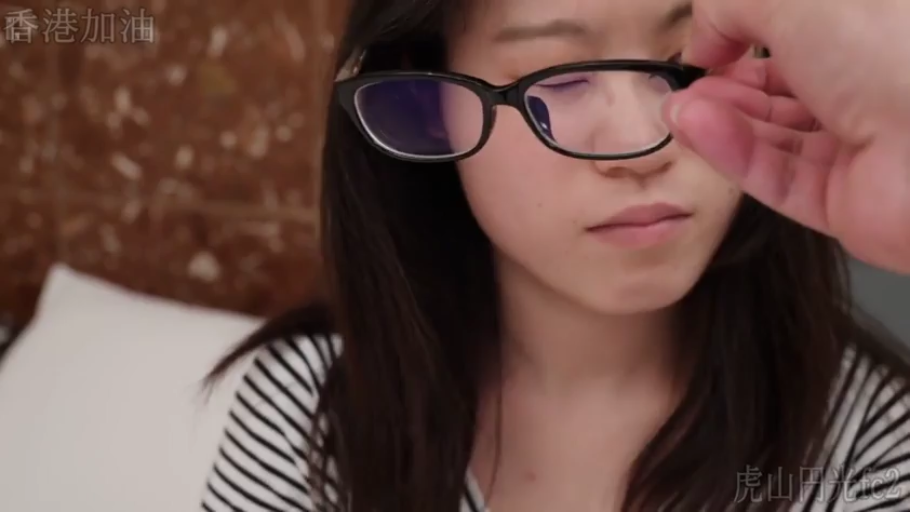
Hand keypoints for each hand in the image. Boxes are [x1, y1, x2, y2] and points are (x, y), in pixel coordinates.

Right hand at [661, 0, 909, 273]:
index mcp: (872, 31)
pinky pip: (778, 177)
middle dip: (724, 83)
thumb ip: (733, 4)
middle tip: (683, 83)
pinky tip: (698, 129)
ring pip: (773, 135)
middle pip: (780, 89)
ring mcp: (858, 148)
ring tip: (678, 108)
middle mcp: (870, 86)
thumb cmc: (891, 50)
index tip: (705, 41)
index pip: (799, 35)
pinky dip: (734, 153)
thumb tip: (705, 34)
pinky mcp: (844, 201)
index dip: (745, 36)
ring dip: (720, 118)